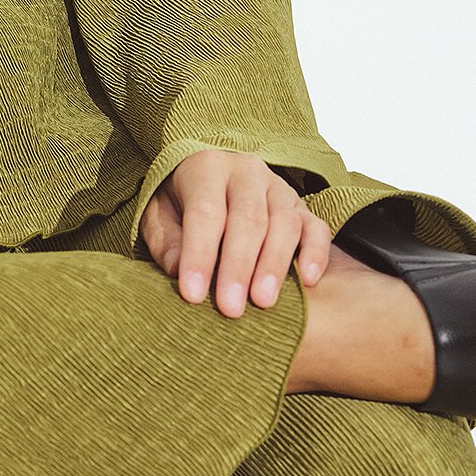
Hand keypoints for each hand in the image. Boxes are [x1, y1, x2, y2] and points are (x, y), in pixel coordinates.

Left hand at [138, 148, 332, 317]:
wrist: (208, 176)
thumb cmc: (179, 204)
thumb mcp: (159, 217)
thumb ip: (167, 243)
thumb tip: (179, 271)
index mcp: (207, 168)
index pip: (206, 212)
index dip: (200, 254)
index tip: (193, 294)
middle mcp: (247, 172)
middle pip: (249, 219)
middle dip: (239, 266)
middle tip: (231, 307)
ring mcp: (279, 188)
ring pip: (284, 223)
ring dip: (274, 265)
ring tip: (263, 301)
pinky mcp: (302, 207)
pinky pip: (316, 227)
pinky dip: (316, 253)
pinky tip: (309, 281)